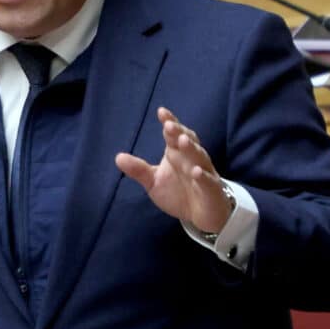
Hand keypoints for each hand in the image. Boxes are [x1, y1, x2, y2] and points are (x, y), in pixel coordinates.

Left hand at [115, 107, 231, 233]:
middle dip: (179, 132)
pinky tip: (195, 171)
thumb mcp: (154, 182)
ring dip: (192, 149)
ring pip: (200, 157)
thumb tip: (118, 157)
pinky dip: (203, 176)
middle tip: (169, 126)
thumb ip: (139, 170)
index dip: (170, 123)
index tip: (161, 112)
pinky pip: (208, 181)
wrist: (200, 216)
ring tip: (182, 141)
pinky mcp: (212, 190)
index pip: (174, 134)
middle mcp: (192, 159)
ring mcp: (204, 172)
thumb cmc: (178, 193)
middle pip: (188, 141)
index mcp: (177, 153)